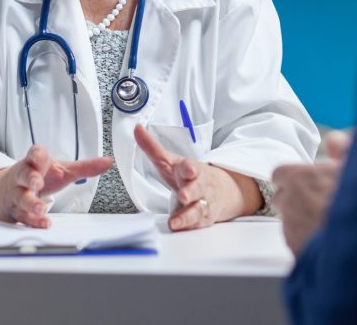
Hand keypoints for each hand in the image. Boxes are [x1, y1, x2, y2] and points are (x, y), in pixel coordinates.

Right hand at [0, 145, 111, 226]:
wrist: (8, 190)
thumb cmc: (41, 176)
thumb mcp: (63, 170)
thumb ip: (85, 167)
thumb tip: (108, 162)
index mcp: (36, 162)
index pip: (34, 154)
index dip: (35, 155)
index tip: (38, 157)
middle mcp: (23, 176)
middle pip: (24, 174)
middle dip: (30, 178)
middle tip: (37, 183)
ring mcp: (17, 194)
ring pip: (21, 198)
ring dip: (31, 203)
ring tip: (41, 209)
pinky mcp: (14, 211)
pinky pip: (22, 217)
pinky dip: (32, 221)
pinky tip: (43, 223)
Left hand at [134, 124, 260, 230]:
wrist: (220, 190)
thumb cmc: (189, 174)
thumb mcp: (171, 160)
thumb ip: (153, 147)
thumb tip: (136, 128)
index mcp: (190, 169)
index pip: (191, 167)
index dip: (189, 169)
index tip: (188, 170)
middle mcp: (199, 185)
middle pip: (197, 188)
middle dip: (191, 191)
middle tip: (183, 195)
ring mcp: (202, 202)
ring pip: (197, 210)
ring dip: (187, 215)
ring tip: (175, 221)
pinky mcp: (203, 219)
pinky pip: (196, 224)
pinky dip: (187, 227)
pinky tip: (177, 228)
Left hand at [272, 130, 351, 254]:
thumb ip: (343, 149)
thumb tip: (333, 140)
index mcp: (301, 178)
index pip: (280, 174)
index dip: (293, 178)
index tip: (305, 182)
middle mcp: (291, 203)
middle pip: (283, 199)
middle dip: (297, 201)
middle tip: (321, 204)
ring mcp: (293, 230)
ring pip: (291, 222)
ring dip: (304, 222)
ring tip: (329, 225)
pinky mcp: (297, 252)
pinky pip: (298, 244)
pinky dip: (309, 243)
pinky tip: (330, 242)